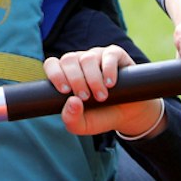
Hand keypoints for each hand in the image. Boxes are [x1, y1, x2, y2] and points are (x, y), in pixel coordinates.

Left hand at [45, 45, 164, 138]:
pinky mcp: (116, 55)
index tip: (65, 91)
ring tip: (102, 97)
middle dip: (76, 80)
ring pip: (88, 58)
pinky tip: (110, 84)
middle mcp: (79, 62)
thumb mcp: (83, 125)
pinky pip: (109, 55)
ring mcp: (97, 56)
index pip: (52, 64)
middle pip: (68, 59)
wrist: (128, 115)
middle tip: (86, 97)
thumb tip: (72, 102)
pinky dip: (108, 69)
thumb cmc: (100, 116)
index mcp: (66, 74)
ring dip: (93, 79)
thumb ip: (71, 118)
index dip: (55, 74)